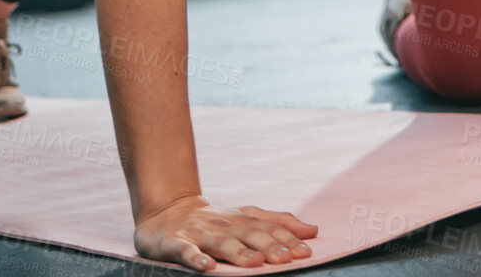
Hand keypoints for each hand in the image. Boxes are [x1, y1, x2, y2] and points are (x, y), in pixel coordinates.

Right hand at [133, 193, 316, 270]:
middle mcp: (225, 224)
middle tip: (287, 258)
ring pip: (222, 243)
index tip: (306, 250)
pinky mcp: (176, 242)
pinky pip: (186, 251)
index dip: (288, 237)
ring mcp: (200, 233)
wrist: (167, 212)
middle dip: (269, 245)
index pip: (269, 226)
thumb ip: (278, 223)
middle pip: (249, 234)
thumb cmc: (215, 221)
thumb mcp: (247, 218)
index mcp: (242, 219)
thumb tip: (313, 231)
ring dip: (239, 253)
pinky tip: (206, 268)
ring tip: (255, 263)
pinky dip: (196, 259)